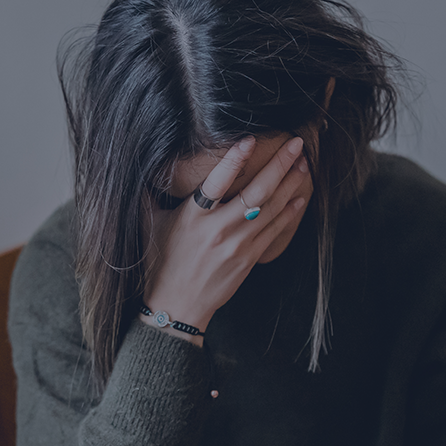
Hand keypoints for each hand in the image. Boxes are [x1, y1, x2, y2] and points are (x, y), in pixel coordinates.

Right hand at [141, 135, 309, 343]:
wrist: (177, 306)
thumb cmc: (160, 264)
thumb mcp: (149, 225)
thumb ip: (149, 195)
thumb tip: (142, 167)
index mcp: (193, 217)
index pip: (216, 182)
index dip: (233, 160)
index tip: (249, 139)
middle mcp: (218, 229)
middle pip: (256, 192)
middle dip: (279, 165)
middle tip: (296, 144)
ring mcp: (237, 245)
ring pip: (271, 208)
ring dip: (290, 183)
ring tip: (303, 163)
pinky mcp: (249, 258)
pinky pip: (274, 230)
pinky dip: (289, 212)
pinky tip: (300, 196)